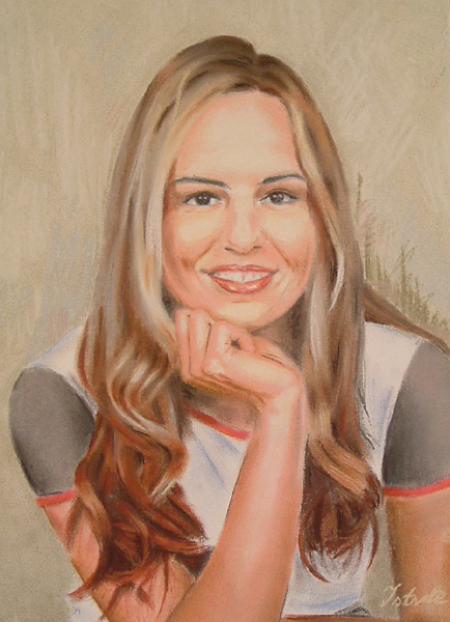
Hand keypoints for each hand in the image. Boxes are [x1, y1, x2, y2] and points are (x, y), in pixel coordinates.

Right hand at [175, 308, 305, 416]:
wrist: (282, 391)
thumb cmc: (264, 365)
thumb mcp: (230, 347)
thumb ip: (209, 334)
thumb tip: (192, 311)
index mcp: (189, 367)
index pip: (182, 319)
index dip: (211, 320)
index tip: (230, 342)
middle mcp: (188, 371)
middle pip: (185, 315)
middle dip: (216, 320)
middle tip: (236, 344)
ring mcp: (198, 368)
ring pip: (198, 316)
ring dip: (229, 327)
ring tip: (242, 350)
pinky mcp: (213, 362)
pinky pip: (221, 326)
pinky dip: (242, 334)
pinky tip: (250, 356)